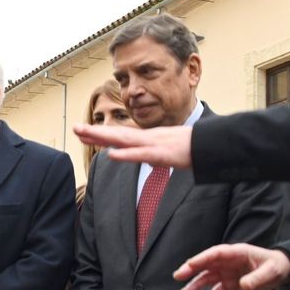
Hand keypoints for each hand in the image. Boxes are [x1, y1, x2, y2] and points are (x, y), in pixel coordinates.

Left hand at [71, 124, 191, 169]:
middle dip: (95, 132)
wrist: (214, 144)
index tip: (83, 132)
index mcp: (149, 139)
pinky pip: (142, 155)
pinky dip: (127, 155)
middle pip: (117, 135)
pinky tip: (112, 155)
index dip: (101, 134)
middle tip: (74, 128)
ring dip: (104, 137)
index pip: (120, 136)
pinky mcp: (164, 153)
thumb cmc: (195, 149)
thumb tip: (148, 161)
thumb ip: (157, 156)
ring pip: (125, 140)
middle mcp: (149, 138)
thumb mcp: (171, 154)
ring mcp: (155, 144)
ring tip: (85, 134)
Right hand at [174, 244, 289, 289]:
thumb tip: (243, 286)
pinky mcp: (229, 285)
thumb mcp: (271, 271)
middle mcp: (228, 262)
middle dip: (192, 269)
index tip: (190, 264)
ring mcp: (227, 274)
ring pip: (207, 279)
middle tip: (178, 275)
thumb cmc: (275, 267)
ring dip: (195, 286)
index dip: (202, 258)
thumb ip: (257, 278)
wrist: (280, 273)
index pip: (216, 253)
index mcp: (237, 253)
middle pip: (206, 265)